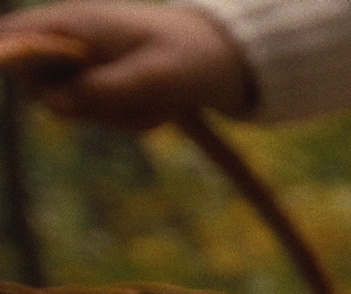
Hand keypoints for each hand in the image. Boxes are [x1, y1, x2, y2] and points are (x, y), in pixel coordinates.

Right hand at [0, 1, 249, 129]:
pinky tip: (162, 106)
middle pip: (38, 85)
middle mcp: (74, 42)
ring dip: (117, 113)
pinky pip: (102, 115)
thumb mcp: (157, 75)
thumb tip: (56, 103)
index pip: (13, 35)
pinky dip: (131, 118)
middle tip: (130, 101)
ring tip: (159, 100)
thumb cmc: (195, 56)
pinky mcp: (106, 85)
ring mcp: (89, 65)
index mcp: (77, 22)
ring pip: (73, 107)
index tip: (52, 89)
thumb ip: (105, 88)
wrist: (233, 58)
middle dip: (81, 103)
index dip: (10, 59)